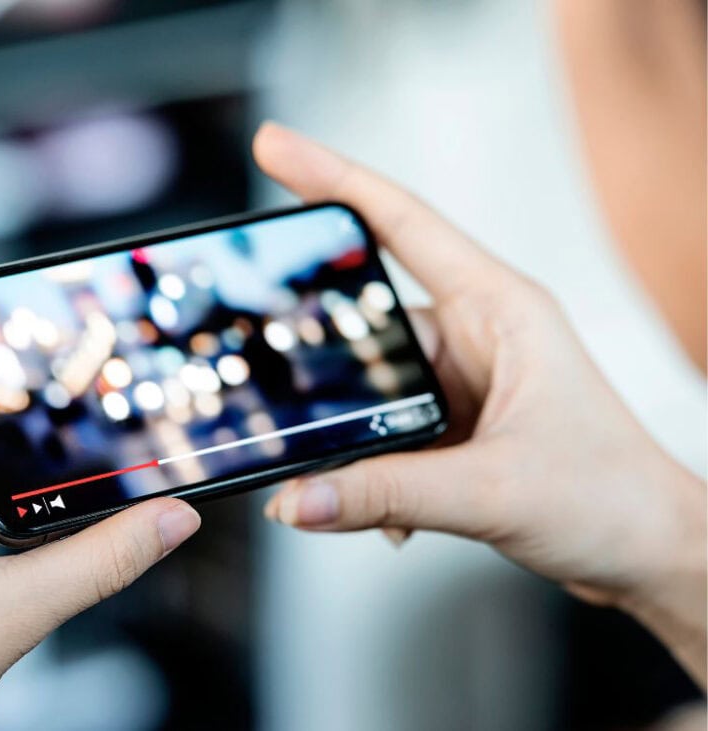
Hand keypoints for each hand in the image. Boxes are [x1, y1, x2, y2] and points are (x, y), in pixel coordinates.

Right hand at [254, 123, 705, 684]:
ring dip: (352, 428)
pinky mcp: (451, 421)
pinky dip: (368, 463)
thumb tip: (300, 495)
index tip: (276, 148)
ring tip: (337, 466)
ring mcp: (462, 378)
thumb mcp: (492, 491)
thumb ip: (386, 493)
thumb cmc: (612, 498)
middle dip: (324, 349)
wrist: (647, 553)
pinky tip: (380, 502)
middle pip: (371, 313)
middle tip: (274, 369)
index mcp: (501, 311)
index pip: (403, 225)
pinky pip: (383, 424)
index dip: (333, 179)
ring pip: (372, 380)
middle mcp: (478, 335)